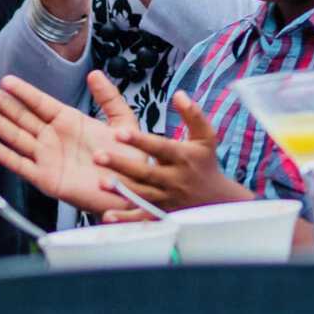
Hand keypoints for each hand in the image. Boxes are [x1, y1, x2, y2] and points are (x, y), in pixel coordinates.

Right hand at [0, 72, 147, 213]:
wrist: (133, 185)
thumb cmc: (128, 155)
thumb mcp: (122, 121)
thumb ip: (108, 97)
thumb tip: (94, 74)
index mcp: (69, 121)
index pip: (40, 102)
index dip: (23, 91)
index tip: (5, 80)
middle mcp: (54, 137)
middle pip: (22, 117)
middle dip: (2, 104)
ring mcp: (48, 158)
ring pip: (17, 138)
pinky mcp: (47, 179)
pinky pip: (23, 166)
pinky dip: (7, 157)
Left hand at [98, 89, 252, 211]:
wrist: (216, 200)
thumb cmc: (205, 163)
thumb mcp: (205, 136)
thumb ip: (193, 114)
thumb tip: (179, 94)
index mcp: (183, 157)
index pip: (159, 147)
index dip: (140, 141)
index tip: (119, 132)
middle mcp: (174, 179)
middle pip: (145, 172)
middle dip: (121, 164)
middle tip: (97, 156)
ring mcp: (167, 199)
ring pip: (141, 195)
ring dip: (120, 190)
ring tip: (100, 183)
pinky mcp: (161, 216)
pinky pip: (142, 219)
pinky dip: (126, 220)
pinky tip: (108, 216)